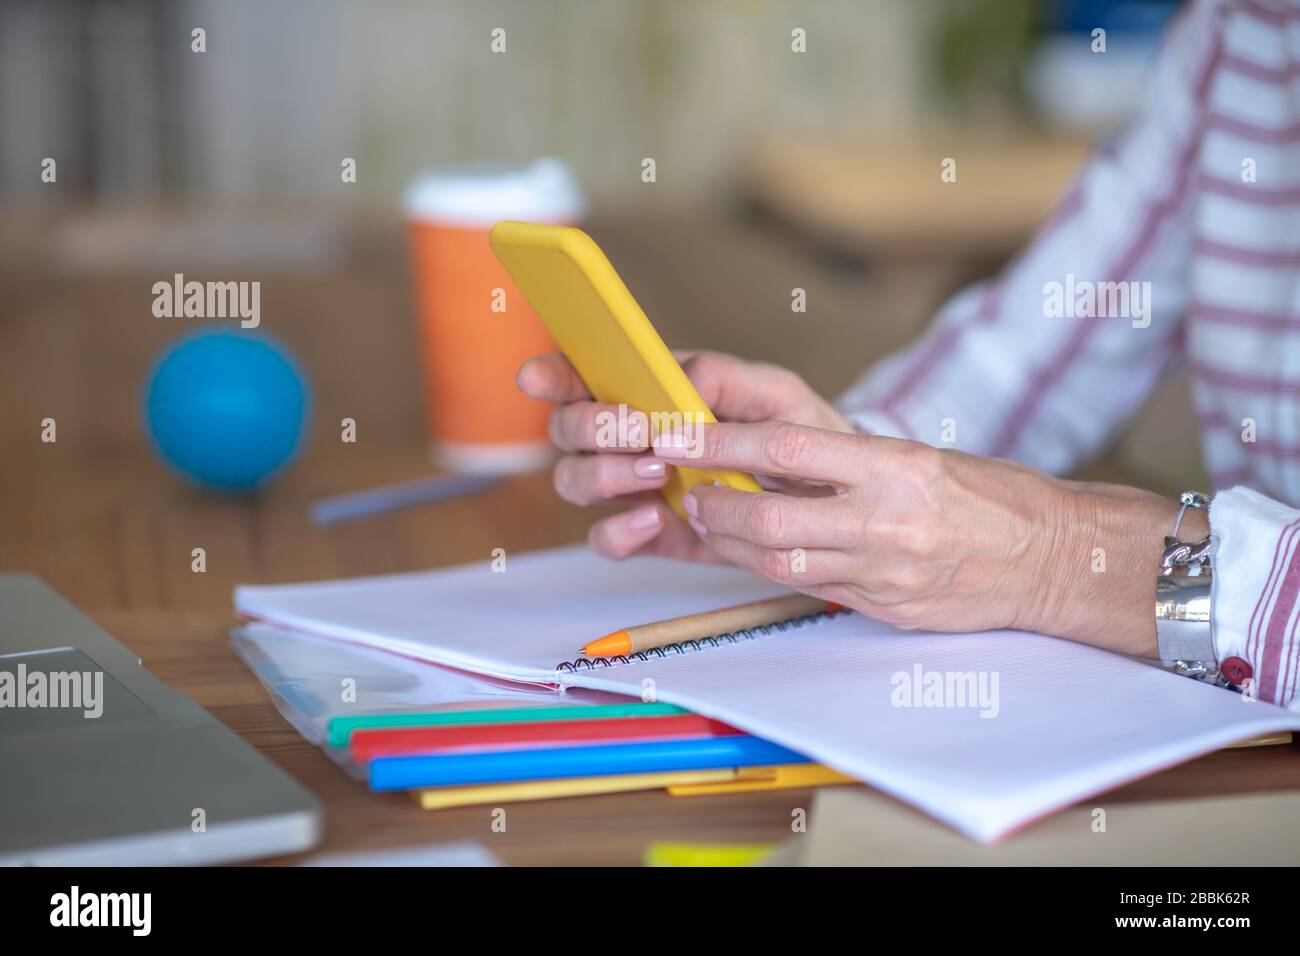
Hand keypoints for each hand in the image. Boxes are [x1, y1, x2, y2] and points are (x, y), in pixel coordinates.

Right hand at [516, 351, 854, 561]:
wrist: (826, 500)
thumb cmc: (795, 432)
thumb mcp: (775, 394)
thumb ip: (727, 378)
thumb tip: (680, 380)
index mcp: (646, 392)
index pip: (582, 376)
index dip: (551, 374)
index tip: (536, 377)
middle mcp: (626, 440)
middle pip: (567, 431)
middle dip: (591, 427)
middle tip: (636, 430)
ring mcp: (632, 489)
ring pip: (576, 482)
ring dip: (605, 476)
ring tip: (656, 473)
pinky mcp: (650, 535)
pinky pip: (607, 540)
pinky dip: (619, 532)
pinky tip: (652, 520)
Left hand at [660, 420, 1186, 655]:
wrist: (1054, 559)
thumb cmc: (990, 497)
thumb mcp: (921, 458)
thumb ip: (848, 462)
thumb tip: (769, 460)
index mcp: (898, 467)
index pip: (788, 450)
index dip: (722, 445)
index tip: (681, 436)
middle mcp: (889, 522)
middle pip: (771, 522)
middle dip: (717, 508)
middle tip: (691, 491)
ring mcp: (886, 574)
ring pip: (782, 564)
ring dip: (734, 545)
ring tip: (713, 522)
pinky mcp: (886, 610)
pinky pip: (812, 589)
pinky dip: (774, 570)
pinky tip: (758, 553)